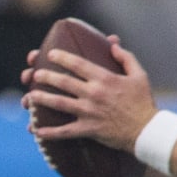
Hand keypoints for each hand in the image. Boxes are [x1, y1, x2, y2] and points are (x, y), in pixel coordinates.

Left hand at [21, 38, 157, 150]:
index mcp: (105, 79)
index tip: (50, 54)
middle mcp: (94, 93)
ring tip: (29, 96)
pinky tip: (36, 131)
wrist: (146, 130)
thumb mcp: (139, 75)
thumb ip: (125, 58)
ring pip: (60, 104)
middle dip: (46, 76)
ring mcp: (89, 112)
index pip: (78, 64)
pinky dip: (50, 132)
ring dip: (42, 99)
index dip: (62, 58)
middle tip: (35, 74)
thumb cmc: (143, 101)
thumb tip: (113, 44)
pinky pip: (65, 131)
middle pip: (64, 82)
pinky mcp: (88, 129)